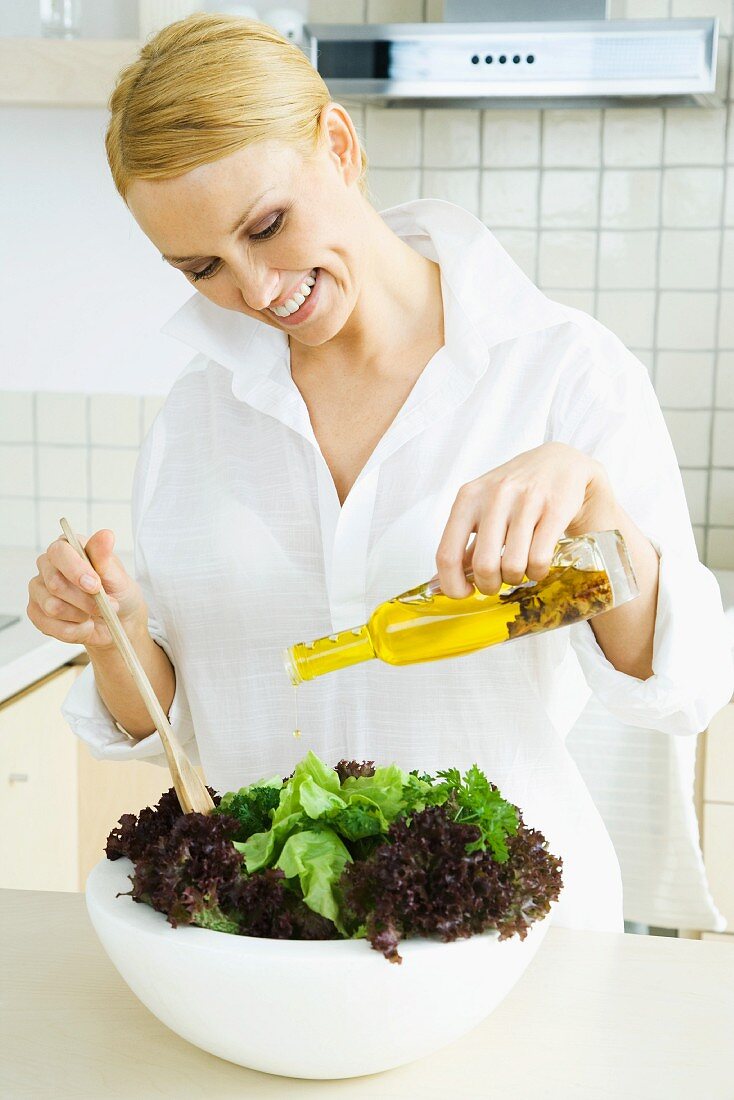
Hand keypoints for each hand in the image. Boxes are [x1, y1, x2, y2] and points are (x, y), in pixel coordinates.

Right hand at [27, 529, 147, 649]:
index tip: (95, 585)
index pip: (59, 552)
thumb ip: (105, 557)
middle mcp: (48, 566)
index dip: (76, 570)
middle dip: (85, 600)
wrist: (118, 620)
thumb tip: (106, 535)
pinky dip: (73, 631)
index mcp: (67, 548)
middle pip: (55, 583)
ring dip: (81, 616)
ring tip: (96, 614)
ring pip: (52, 607)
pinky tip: (84, 625)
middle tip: (107, 606)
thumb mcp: (117, 575)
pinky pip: (49, 625)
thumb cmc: (118, 592)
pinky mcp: (36, 612)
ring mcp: (39, 590)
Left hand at [435, 442, 617, 596]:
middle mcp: (494, 497)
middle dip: (490, 585)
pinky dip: (538, 572)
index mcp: (468, 498)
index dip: (453, 585)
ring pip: (513, 566)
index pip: (447, 555)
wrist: (560, 461)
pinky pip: (539, 559)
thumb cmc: (516, 490)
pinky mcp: (554, 509)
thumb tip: (440, 583)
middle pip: (483, 566)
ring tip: (520, 570)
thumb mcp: (482, 507)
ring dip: (517, 578)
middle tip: (498, 582)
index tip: (465, 592)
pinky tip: (538, 564)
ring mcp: (525, 501)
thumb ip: (463, 543)